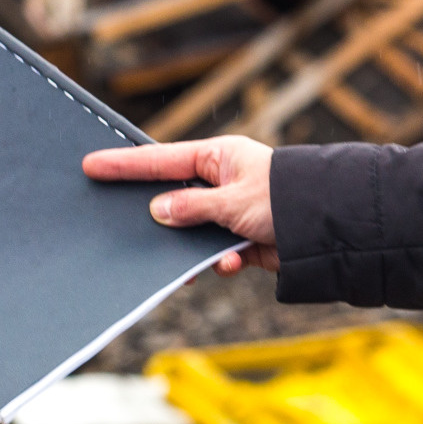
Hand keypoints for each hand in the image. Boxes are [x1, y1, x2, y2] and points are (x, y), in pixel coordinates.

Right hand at [84, 136, 278, 274]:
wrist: (332, 231)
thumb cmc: (287, 199)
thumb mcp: (232, 200)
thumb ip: (191, 207)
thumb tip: (157, 211)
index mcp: (219, 157)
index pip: (161, 160)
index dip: (125, 165)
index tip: (90, 165)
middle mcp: (222, 181)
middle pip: (173, 198)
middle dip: (157, 218)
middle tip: (123, 229)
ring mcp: (230, 211)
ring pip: (191, 232)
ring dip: (190, 250)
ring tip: (188, 265)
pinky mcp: (242, 239)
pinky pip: (214, 252)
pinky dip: (218, 261)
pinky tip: (230, 264)